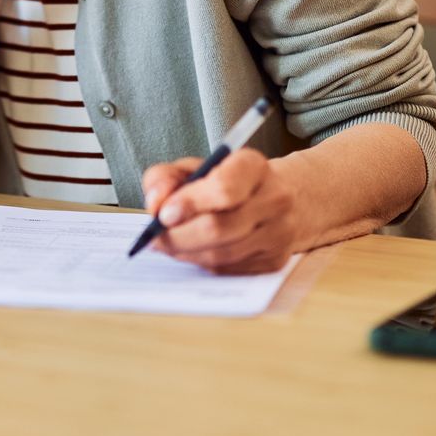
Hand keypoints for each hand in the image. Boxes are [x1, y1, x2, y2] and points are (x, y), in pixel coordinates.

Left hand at [140, 148, 302, 274]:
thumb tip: (155, 205)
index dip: (189, 204)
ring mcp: (279, 232)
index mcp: (253, 166)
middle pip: (219, 228)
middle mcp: (275, 198)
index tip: (163, 214)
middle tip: (155, 237)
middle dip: (178, 237)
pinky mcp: (275, 260)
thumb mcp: (194, 167)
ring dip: (187, 253)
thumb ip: (166, 178)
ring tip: (169, 245)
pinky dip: (203, 263)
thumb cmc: (227, 181)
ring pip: (222, 254)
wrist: (279, 198)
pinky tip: (193, 251)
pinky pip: (229, 269)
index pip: (223, 189)